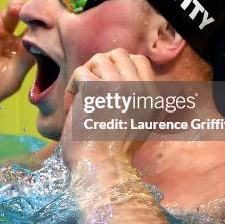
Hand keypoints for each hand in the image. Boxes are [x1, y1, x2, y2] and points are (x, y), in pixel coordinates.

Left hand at [60, 48, 158, 170]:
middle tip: (90, 89)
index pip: (139, 61)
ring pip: (98, 59)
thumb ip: (136, 99)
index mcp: (152, 98)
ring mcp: (120, 88)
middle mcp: (140, 90)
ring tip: (80, 98)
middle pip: (119, 54)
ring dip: (84, 76)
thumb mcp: (139, 124)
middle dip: (100, 67)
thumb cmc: (112, 152)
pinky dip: (71, 87)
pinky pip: (80, 72)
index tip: (105, 86)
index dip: (118, 67)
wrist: (101, 169)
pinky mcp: (97, 90)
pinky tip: (72, 105)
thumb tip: (118, 74)